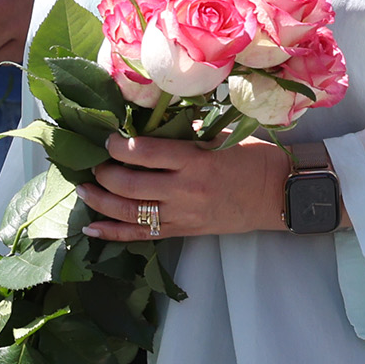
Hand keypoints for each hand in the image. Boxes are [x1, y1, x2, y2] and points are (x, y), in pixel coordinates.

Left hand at [75, 131, 290, 241]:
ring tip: (83, 190)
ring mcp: (183, 214)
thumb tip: (145, 128)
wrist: (281, 194)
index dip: (117, 145)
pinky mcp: (185, 231)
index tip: (105, 138)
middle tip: (92, 163)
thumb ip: (182, 135)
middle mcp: (185, 190)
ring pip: (130, 213)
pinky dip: (114, 233)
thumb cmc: (253, 158)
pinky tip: (92, 228)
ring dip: (100, 202)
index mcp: (195, 160)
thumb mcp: (219, 138)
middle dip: (103, 173)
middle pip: (129, 185)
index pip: (144, 153)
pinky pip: (143, 235)